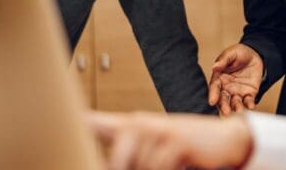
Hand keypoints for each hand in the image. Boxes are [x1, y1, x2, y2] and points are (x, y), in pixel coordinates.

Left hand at [88, 110, 252, 169]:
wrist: (223, 141)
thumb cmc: (182, 152)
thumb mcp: (151, 156)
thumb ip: (127, 158)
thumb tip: (110, 166)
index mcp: (128, 127)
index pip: (93, 123)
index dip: (76, 124)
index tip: (62, 120)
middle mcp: (138, 124)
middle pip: (116, 163)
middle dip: (124, 167)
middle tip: (163, 156)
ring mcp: (156, 128)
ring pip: (139, 169)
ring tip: (172, 161)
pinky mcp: (174, 138)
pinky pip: (157, 168)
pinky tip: (181, 162)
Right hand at [208, 43, 263, 115]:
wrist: (255, 55)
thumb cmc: (240, 53)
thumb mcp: (231, 53)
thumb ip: (224, 60)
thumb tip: (215, 66)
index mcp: (219, 78)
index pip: (214, 87)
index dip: (213, 94)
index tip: (212, 101)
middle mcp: (227, 88)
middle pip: (223, 99)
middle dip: (224, 106)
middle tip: (226, 112)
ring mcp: (238, 92)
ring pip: (235, 103)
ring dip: (236, 108)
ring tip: (239, 111)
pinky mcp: (249, 94)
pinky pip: (248, 101)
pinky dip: (249, 105)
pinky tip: (251, 107)